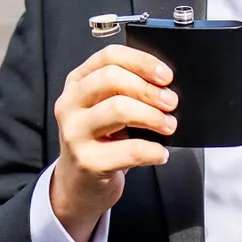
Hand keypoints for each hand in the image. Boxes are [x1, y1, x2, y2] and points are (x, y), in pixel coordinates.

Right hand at [49, 44, 175, 241]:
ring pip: (118, 109)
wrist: (79, 185)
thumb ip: (126, 91)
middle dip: (148, 89)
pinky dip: (153, 150)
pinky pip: (129, 150)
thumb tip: (166, 86)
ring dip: (152, 116)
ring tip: (169, 126)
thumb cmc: (102, 141)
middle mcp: (70, 104)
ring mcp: (74, 133)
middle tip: (171, 102)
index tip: (166, 76)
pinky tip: (160, 153)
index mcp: (77, 83)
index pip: (109, 56)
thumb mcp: (106, 109)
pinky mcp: (87, 161)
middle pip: (111, 79)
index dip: (141, 61)